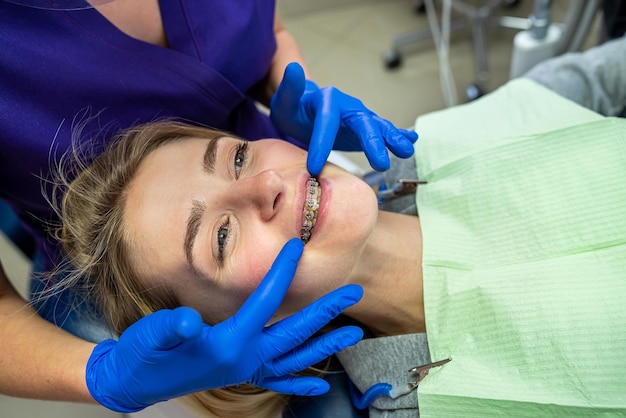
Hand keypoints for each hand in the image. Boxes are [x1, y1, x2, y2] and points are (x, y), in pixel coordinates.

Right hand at [86, 238, 363, 411]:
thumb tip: (187, 322)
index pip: (265, 302)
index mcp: (229, 343)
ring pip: (295, 358)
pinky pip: (278, 380)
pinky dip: (299, 382)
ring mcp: (246, 370)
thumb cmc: (145, 354)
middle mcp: (245, 359)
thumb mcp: (152, 336)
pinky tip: (318, 385)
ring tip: (353, 333)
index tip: (297, 247)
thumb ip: (170, 329)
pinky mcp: (240, 374)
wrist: (135, 380)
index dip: (282, 272)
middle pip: (295, 332)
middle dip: (326, 311)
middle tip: (354, 291)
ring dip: (325, 344)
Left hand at [270, 62, 417, 174]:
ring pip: (379, 127)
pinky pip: (384, 131)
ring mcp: (360, 117)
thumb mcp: (285, 100)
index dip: (322, 143)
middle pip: (363, 124)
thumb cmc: (294, 109)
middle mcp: (349, 107)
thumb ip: (289, 87)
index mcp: (328, 101)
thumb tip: (293, 68)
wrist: (304, 111)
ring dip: (393, 139)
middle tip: (381, 164)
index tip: (314, 166)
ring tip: (407, 151)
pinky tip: (412, 140)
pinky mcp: (365, 129)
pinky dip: (398, 134)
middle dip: (374, 143)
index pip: (326, 122)